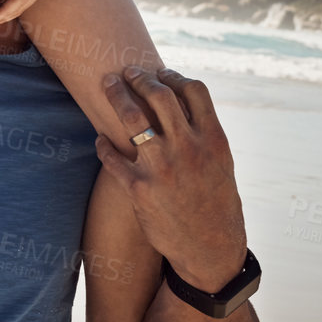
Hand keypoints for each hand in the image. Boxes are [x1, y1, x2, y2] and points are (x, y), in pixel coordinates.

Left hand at [95, 67, 248, 291]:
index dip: (175, 76)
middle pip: (159, 96)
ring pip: (131, 118)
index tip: (161, 72)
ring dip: (116, 95)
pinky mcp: (139, 189)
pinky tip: (100, 139)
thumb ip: (204, 133)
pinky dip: (103, 144)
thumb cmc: (216, 204)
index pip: (195, 91)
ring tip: (108, 84)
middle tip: (127, 72)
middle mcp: (189, 150)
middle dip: (139, 78)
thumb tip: (182, 101)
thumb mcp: (221, 164)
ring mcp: (162, 168)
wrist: (210, 250)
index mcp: (214, 141)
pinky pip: (111, 156)